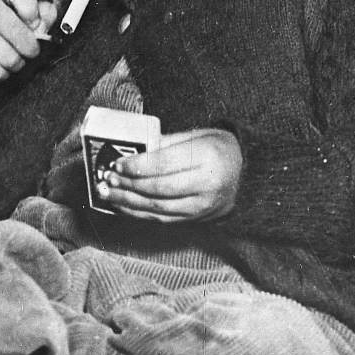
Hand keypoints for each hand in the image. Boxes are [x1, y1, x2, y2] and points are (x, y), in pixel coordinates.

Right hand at [0, 0, 56, 83]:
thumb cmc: (13, 33)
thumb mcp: (32, 19)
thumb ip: (45, 16)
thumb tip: (42, 25)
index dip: (30, 6)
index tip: (35, 23)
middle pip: (17, 30)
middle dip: (31, 48)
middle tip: (30, 51)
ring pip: (10, 58)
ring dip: (18, 64)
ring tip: (13, 59)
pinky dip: (4, 75)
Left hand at [98, 128, 242, 222]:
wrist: (247, 175)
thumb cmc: (217, 148)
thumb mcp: (196, 135)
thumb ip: (165, 143)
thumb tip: (131, 152)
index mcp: (208, 156)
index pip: (164, 164)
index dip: (137, 166)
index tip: (117, 164)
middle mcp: (207, 184)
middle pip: (159, 189)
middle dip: (129, 186)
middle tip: (108, 180)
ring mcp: (203, 206)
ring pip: (158, 208)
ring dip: (129, 202)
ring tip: (109, 194)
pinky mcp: (197, 219)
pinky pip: (163, 219)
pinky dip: (140, 213)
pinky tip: (123, 206)